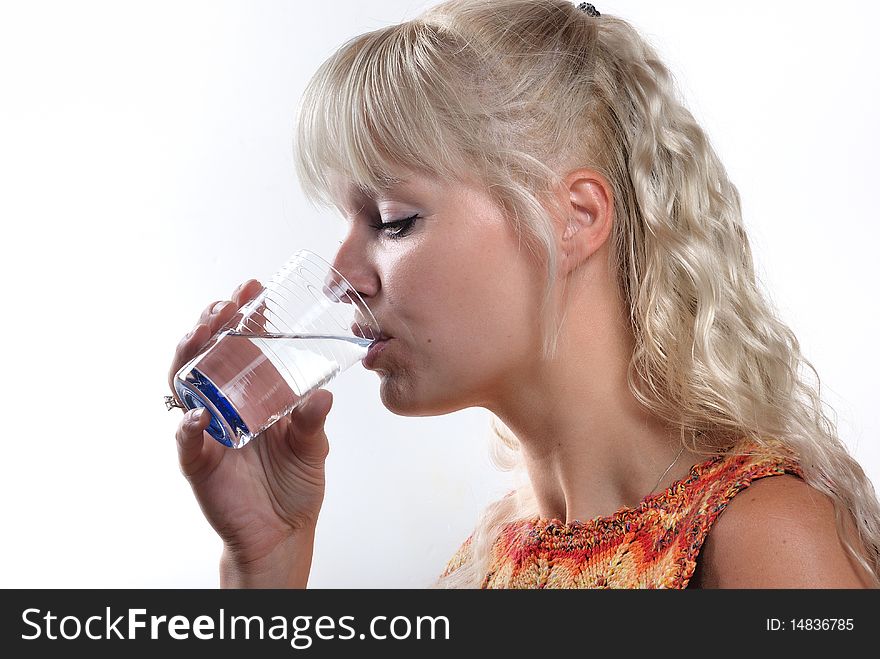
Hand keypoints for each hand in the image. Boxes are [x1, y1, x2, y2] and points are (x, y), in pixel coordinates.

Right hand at [168, 280, 332, 582]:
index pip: (240, 345)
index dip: (242, 315)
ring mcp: (207, 430)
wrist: (283, 532)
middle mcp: (223, 404)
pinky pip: (185, 440)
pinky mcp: (198, 461)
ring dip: (190, 357)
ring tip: (202, 333)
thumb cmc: (295, 484)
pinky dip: (187, 426)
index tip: (254, 288)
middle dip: (210, 324)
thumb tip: (324, 395)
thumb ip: (312, 421)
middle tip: (225, 304)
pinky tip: (197, 414)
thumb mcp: (312, 446)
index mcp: (251, 393)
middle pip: (206, 355)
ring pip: (185, 386)